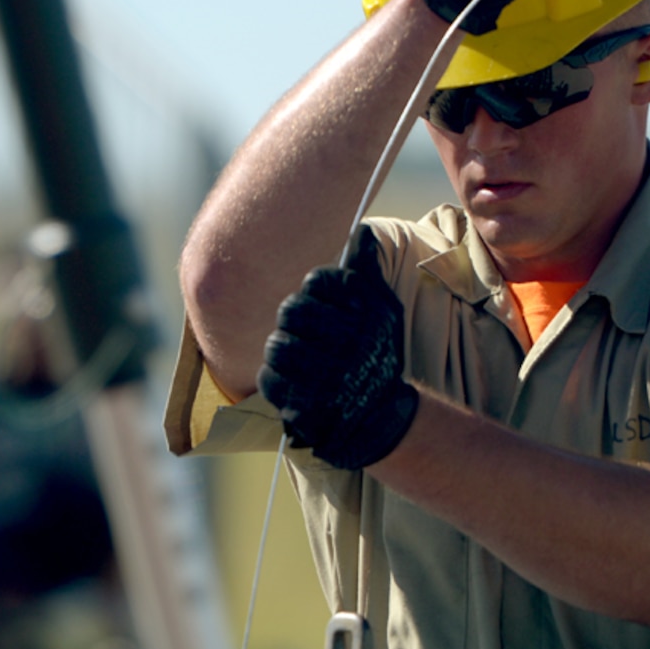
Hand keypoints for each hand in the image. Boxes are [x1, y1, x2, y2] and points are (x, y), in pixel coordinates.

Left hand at [258, 227, 419, 469]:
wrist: (379, 417)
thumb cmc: (375, 355)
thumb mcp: (382, 311)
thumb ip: (366, 271)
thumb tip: (360, 231)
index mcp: (363, 317)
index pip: (317, 281)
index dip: (315, 293)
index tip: (323, 308)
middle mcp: (347, 346)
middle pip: (290, 310)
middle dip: (293, 321)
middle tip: (306, 334)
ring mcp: (323, 379)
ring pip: (276, 345)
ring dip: (282, 350)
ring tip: (298, 358)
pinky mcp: (302, 407)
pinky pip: (267, 378)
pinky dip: (275, 379)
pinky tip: (293, 381)